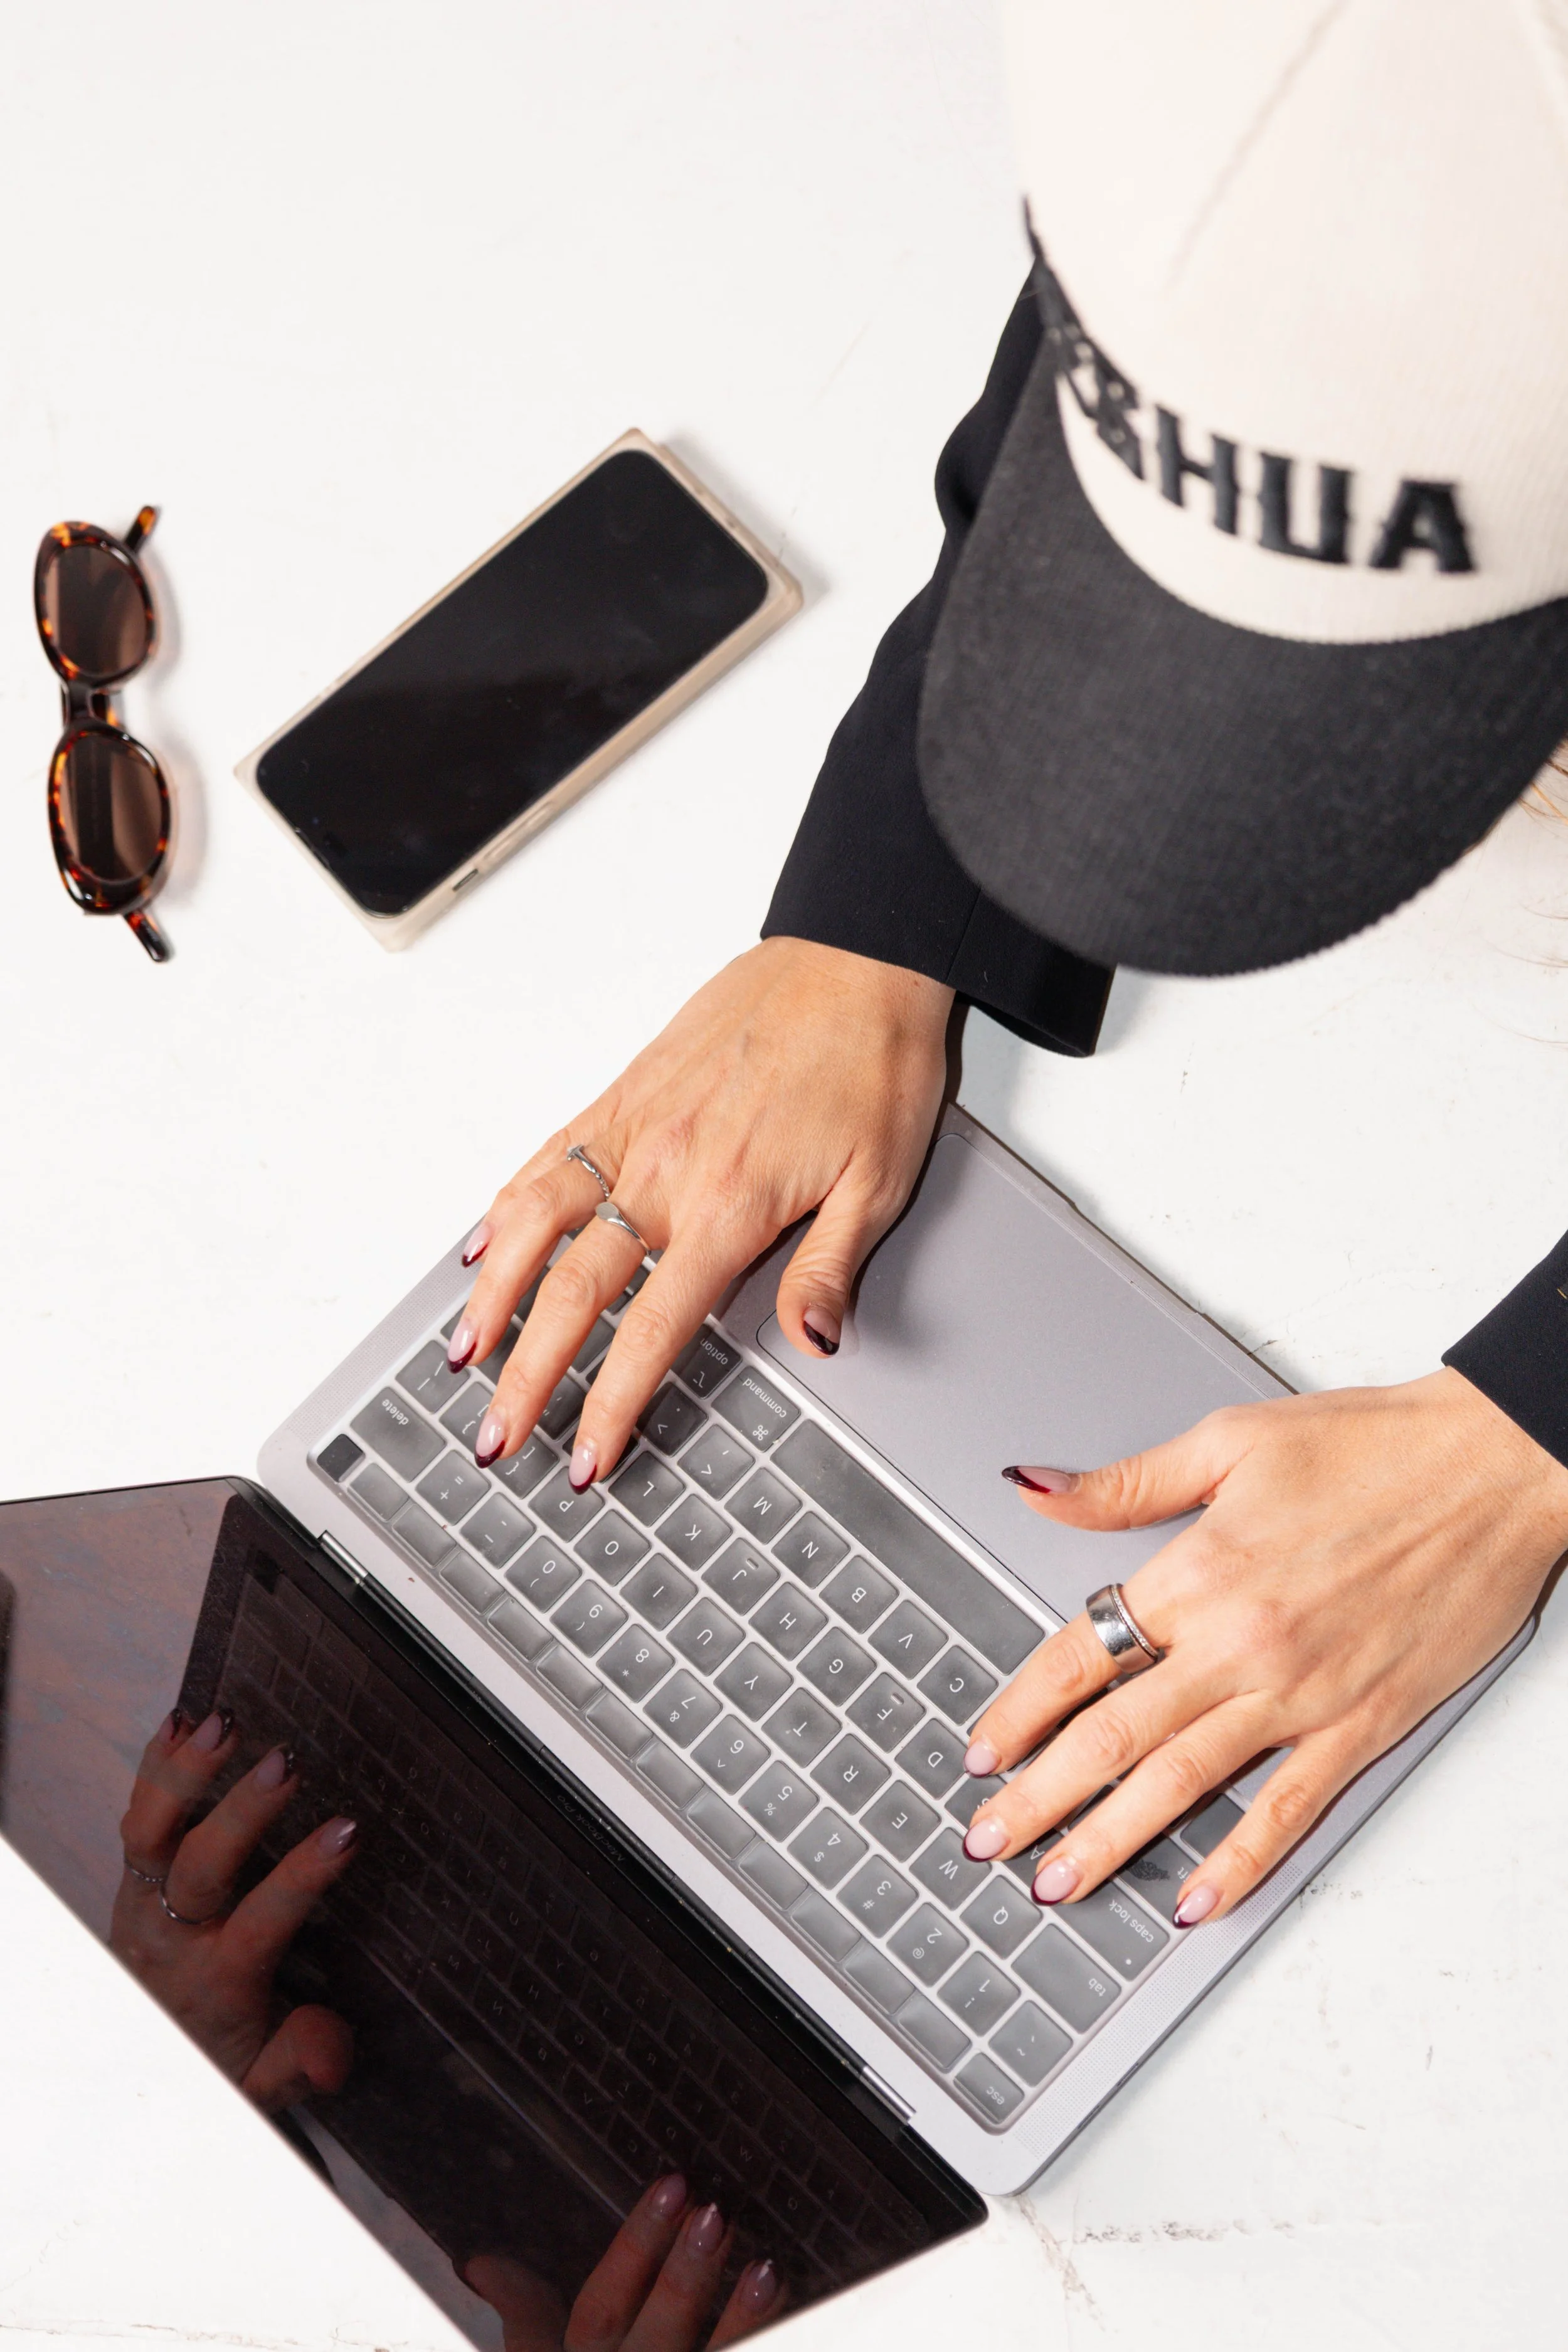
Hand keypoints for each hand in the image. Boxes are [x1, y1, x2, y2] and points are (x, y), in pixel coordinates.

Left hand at [113, 1707, 356, 2107]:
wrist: (143, 2050)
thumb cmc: (216, 2053)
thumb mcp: (262, 2083)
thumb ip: (298, 2061)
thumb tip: (332, 2052)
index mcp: (217, 1980)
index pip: (261, 1921)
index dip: (303, 1876)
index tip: (347, 1832)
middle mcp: (172, 1935)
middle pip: (198, 1867)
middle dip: (242, 1813)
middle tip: (286, 1765)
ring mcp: (145, 1901)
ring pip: (149, 1833)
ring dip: (185, 1774)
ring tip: (224, 1723)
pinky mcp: (134, 1877)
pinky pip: (134, 1817)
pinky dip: (153, 1766)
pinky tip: (178, 1721)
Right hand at [449, 938, 951, 1482]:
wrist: (856, 956)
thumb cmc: (873, 1060)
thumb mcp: (880, 1182)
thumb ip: (829, 1270)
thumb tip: (812, 1343)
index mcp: (730, 1206)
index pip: (650, 1330)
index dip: (611, 1403)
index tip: (585, 1459)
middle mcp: (666, 1169)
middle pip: (571, 1293)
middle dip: (526, 1377)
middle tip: (497, 1438)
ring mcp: (634, 1126)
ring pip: (533, 1223)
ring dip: (489, 1297)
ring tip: (462, 1356)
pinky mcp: (624, 1089)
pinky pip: (547, 1155)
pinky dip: (503, 1207)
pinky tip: (480, 1245)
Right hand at [464, 2174, 779, 2351]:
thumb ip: (525, 2319)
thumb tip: (484, 2266)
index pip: (598, 2311)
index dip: (632, 2251)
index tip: (673, 2185)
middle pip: (651, 2339)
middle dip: (681, 2277)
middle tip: (713, 2213)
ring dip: (736, 2321)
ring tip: (764, 2267)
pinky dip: (757, 2342)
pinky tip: (776, 2307)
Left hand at [960, 1368, 1567, 1923]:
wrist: (1496, 1465)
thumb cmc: (1374, 1445)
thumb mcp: (1230, 1440)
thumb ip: (1124, 1485)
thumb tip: (1035, 1489)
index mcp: (1198, 1571)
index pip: (1078, 1657)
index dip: (1018, 1712)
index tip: (981, 1752)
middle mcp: (1240, 1642)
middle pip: (1112, 1737)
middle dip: (1039, 1800)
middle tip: (986, 1841)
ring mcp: (1302, 1693)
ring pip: (1181, 1784)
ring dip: (1110, 1841)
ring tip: (1055, 1883)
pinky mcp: (1363, 1724)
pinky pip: (1287, 1808)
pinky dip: (1238, 1862)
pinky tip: (1196, 1900)